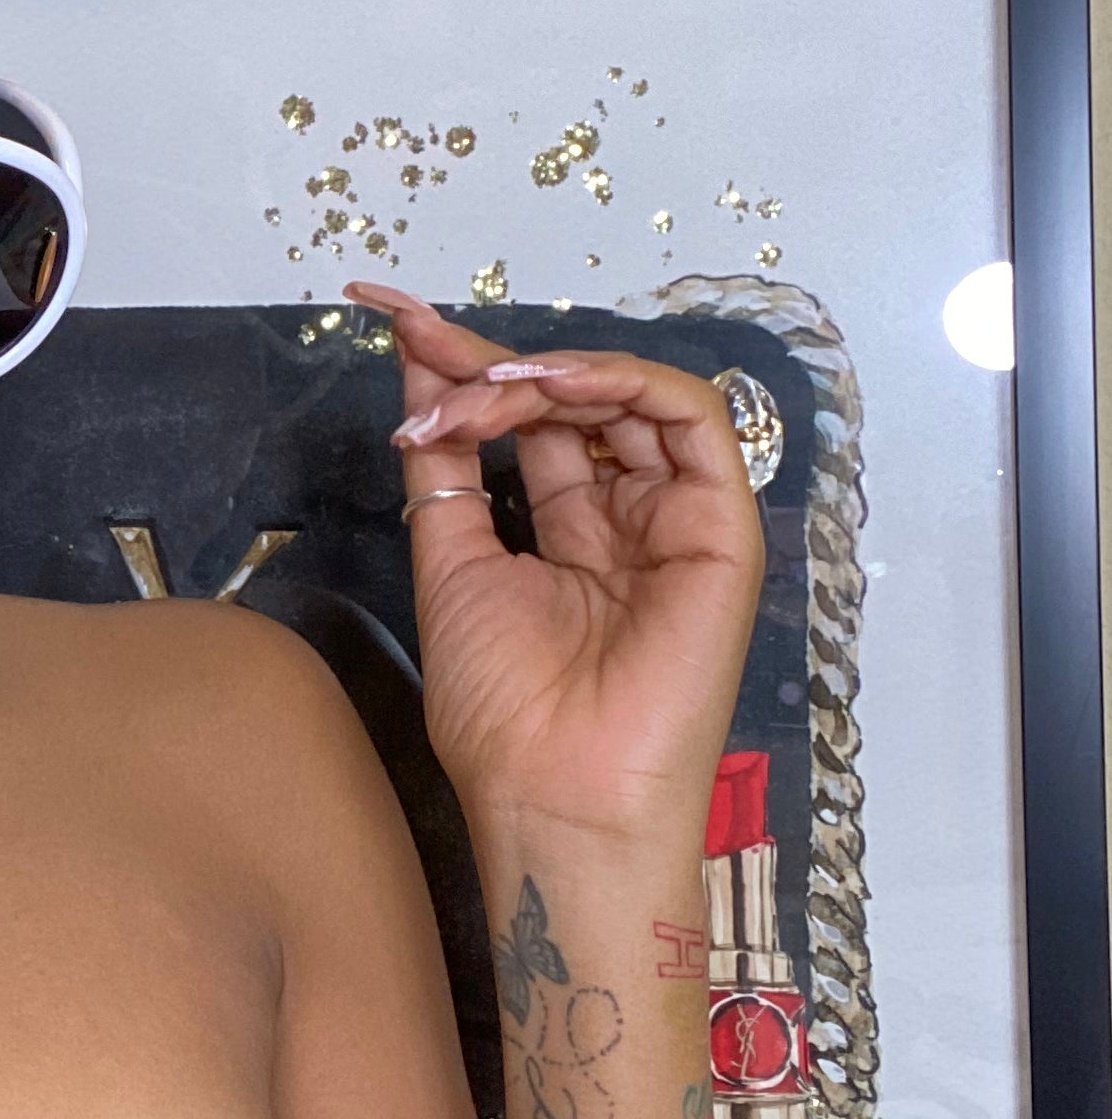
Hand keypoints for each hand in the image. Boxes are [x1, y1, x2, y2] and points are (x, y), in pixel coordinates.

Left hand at [344, 281, 765, 848]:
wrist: (554, 796)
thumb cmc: (505, 712)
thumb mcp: (452, 562)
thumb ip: (445, 465)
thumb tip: (418, 372)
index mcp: (571, 532)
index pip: (527, 422)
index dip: (466, 369)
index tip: (395, 323)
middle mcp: (630, 518)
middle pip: (570, 402)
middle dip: (490, 358)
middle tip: (421, 345)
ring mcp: (678, 520)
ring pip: (625, 396)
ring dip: (542, 372)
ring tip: (476, 389)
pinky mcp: (723, 526)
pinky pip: (692, 416)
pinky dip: (617, 379)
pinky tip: (545, 384)